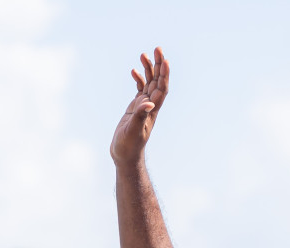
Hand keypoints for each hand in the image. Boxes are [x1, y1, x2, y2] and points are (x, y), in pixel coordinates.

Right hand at [110, 47, 168, 167]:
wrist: (124, 156)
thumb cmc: (128, 146)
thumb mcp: (133, 131)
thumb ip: (140, 116)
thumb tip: (149, 103)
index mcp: (153, 111)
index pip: (162, 89)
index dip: (164, 75)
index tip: (165, 60)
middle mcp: (150, 106)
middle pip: (158, 82)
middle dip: (159, 65)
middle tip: (157, 48)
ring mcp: (143, 106)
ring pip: (149, 83)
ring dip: (149, 69)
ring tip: (144, 54)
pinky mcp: (135, 108)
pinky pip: (140, 89)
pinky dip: (138, 79)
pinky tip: (134, 71)